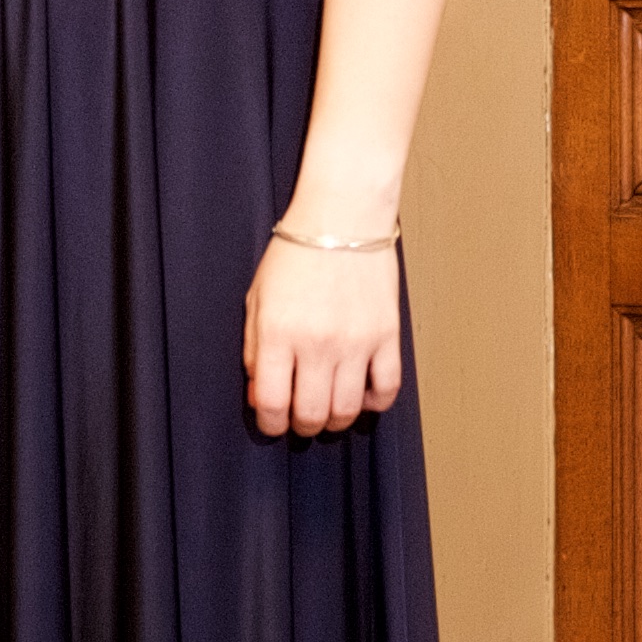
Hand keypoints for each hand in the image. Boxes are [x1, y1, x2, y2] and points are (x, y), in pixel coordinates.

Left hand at [241, 230, 404, 437]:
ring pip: (348, 410)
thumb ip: (254, 350)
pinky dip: (374, 402)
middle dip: (301, 426)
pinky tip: (361, 393)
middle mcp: (317, 342)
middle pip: (311, 415)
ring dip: (334, 420)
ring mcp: (356, 341)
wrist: (342, 215)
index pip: (272, 404)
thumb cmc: (296, 253)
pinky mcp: (387, 335)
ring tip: (328, 408)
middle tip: (299, 417)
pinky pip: (387, 389)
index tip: (272, 422)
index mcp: (278, 332)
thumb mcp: (258, 299)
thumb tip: (259, 396)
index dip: (269, 424)